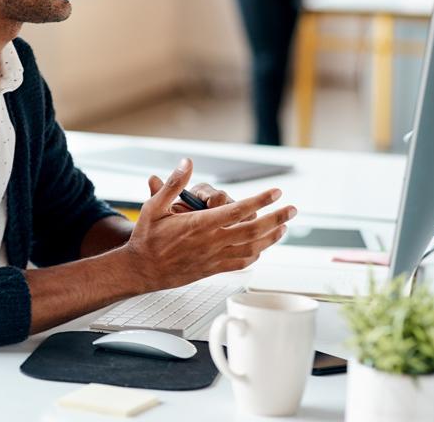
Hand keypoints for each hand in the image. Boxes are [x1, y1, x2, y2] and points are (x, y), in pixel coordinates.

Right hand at [122, 158, 295, 291]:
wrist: (141, 269)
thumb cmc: (148, 239)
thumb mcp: (154, 206)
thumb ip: (174, 184)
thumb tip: (187, 163)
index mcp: (201, 224)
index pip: (238, 210)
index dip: (261, 200)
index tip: (275, 192)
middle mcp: (212, 241)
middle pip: (253, 229)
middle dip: (277, 218)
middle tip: (292, 209)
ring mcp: (214, 257)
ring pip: (252, 248)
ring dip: (271, 237)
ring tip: (284, 227)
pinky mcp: (213, 268)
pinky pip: (241, 263)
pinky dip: (256, 255)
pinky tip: (261, 248)